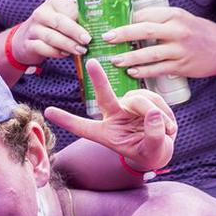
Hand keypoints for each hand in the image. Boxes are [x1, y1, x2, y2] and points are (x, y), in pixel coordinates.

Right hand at [7, 0, 88, 62]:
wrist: (26, 38)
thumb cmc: (52, 27)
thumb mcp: (63, 17)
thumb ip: (78, 19)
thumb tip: (100, 26)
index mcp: (53, 3)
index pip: (69, 9)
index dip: (82, 18)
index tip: (94, 27)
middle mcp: (41, 13)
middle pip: (60, 22)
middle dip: (75, 32)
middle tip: (88, 40)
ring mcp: (32, 29)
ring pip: (51, 37)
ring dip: (68, 44)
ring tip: (81, 50)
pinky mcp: (28, 44)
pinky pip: (43, 48)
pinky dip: (55, 52)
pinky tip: (65, 54)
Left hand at [45, 59, 177, 171]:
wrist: (161, 148)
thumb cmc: (150, 152)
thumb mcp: (152, 152)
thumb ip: (153, 137)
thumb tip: (153, 114)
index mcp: (105, 134)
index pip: (83, 127)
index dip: (67, 120)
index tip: (48, 111)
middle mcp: (113, 116)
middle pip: (104, 97)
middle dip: (98, 79)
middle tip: (91, 62)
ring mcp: (127, 105)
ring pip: (140, 100)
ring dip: (156, 113)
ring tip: (167, 130)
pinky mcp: (142, 98)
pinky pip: (153, 97)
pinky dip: (164, 110)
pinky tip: (167, 123)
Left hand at [103, 5, 215, 79]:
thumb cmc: (198, 32)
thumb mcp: (182, 19)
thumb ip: (160, 19)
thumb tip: (130, 19)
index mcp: (175, 15)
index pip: (146, 14)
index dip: (126, 19)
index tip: (110, 24)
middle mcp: (178, 30)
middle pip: (145, 30)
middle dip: (123, 34)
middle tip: (106, 38)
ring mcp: (180, 49)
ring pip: (150, 53)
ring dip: (130, 57)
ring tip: (114, 60)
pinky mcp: (182, 66)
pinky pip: (159, 69)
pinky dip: (144, 71)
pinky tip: (132, 72)